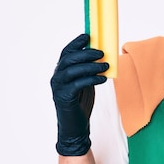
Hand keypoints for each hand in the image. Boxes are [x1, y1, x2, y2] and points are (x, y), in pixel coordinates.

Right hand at [50, 34, 108, 155]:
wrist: (75, 127)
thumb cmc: (80, 104)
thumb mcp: (84, 83)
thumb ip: (87, 70)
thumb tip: (100, 56)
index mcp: (60, 72)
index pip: (66, 53)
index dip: (76, 43)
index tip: (88, 36)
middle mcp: (56, 77)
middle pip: (69, 59)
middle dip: (86, 53)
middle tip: (102, 53)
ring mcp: (58, 88)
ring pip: (73, 70)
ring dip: (91, 66)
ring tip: (106, 66)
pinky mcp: (63, 98)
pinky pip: (77, 84)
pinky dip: (91, 79)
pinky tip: (102, 79)